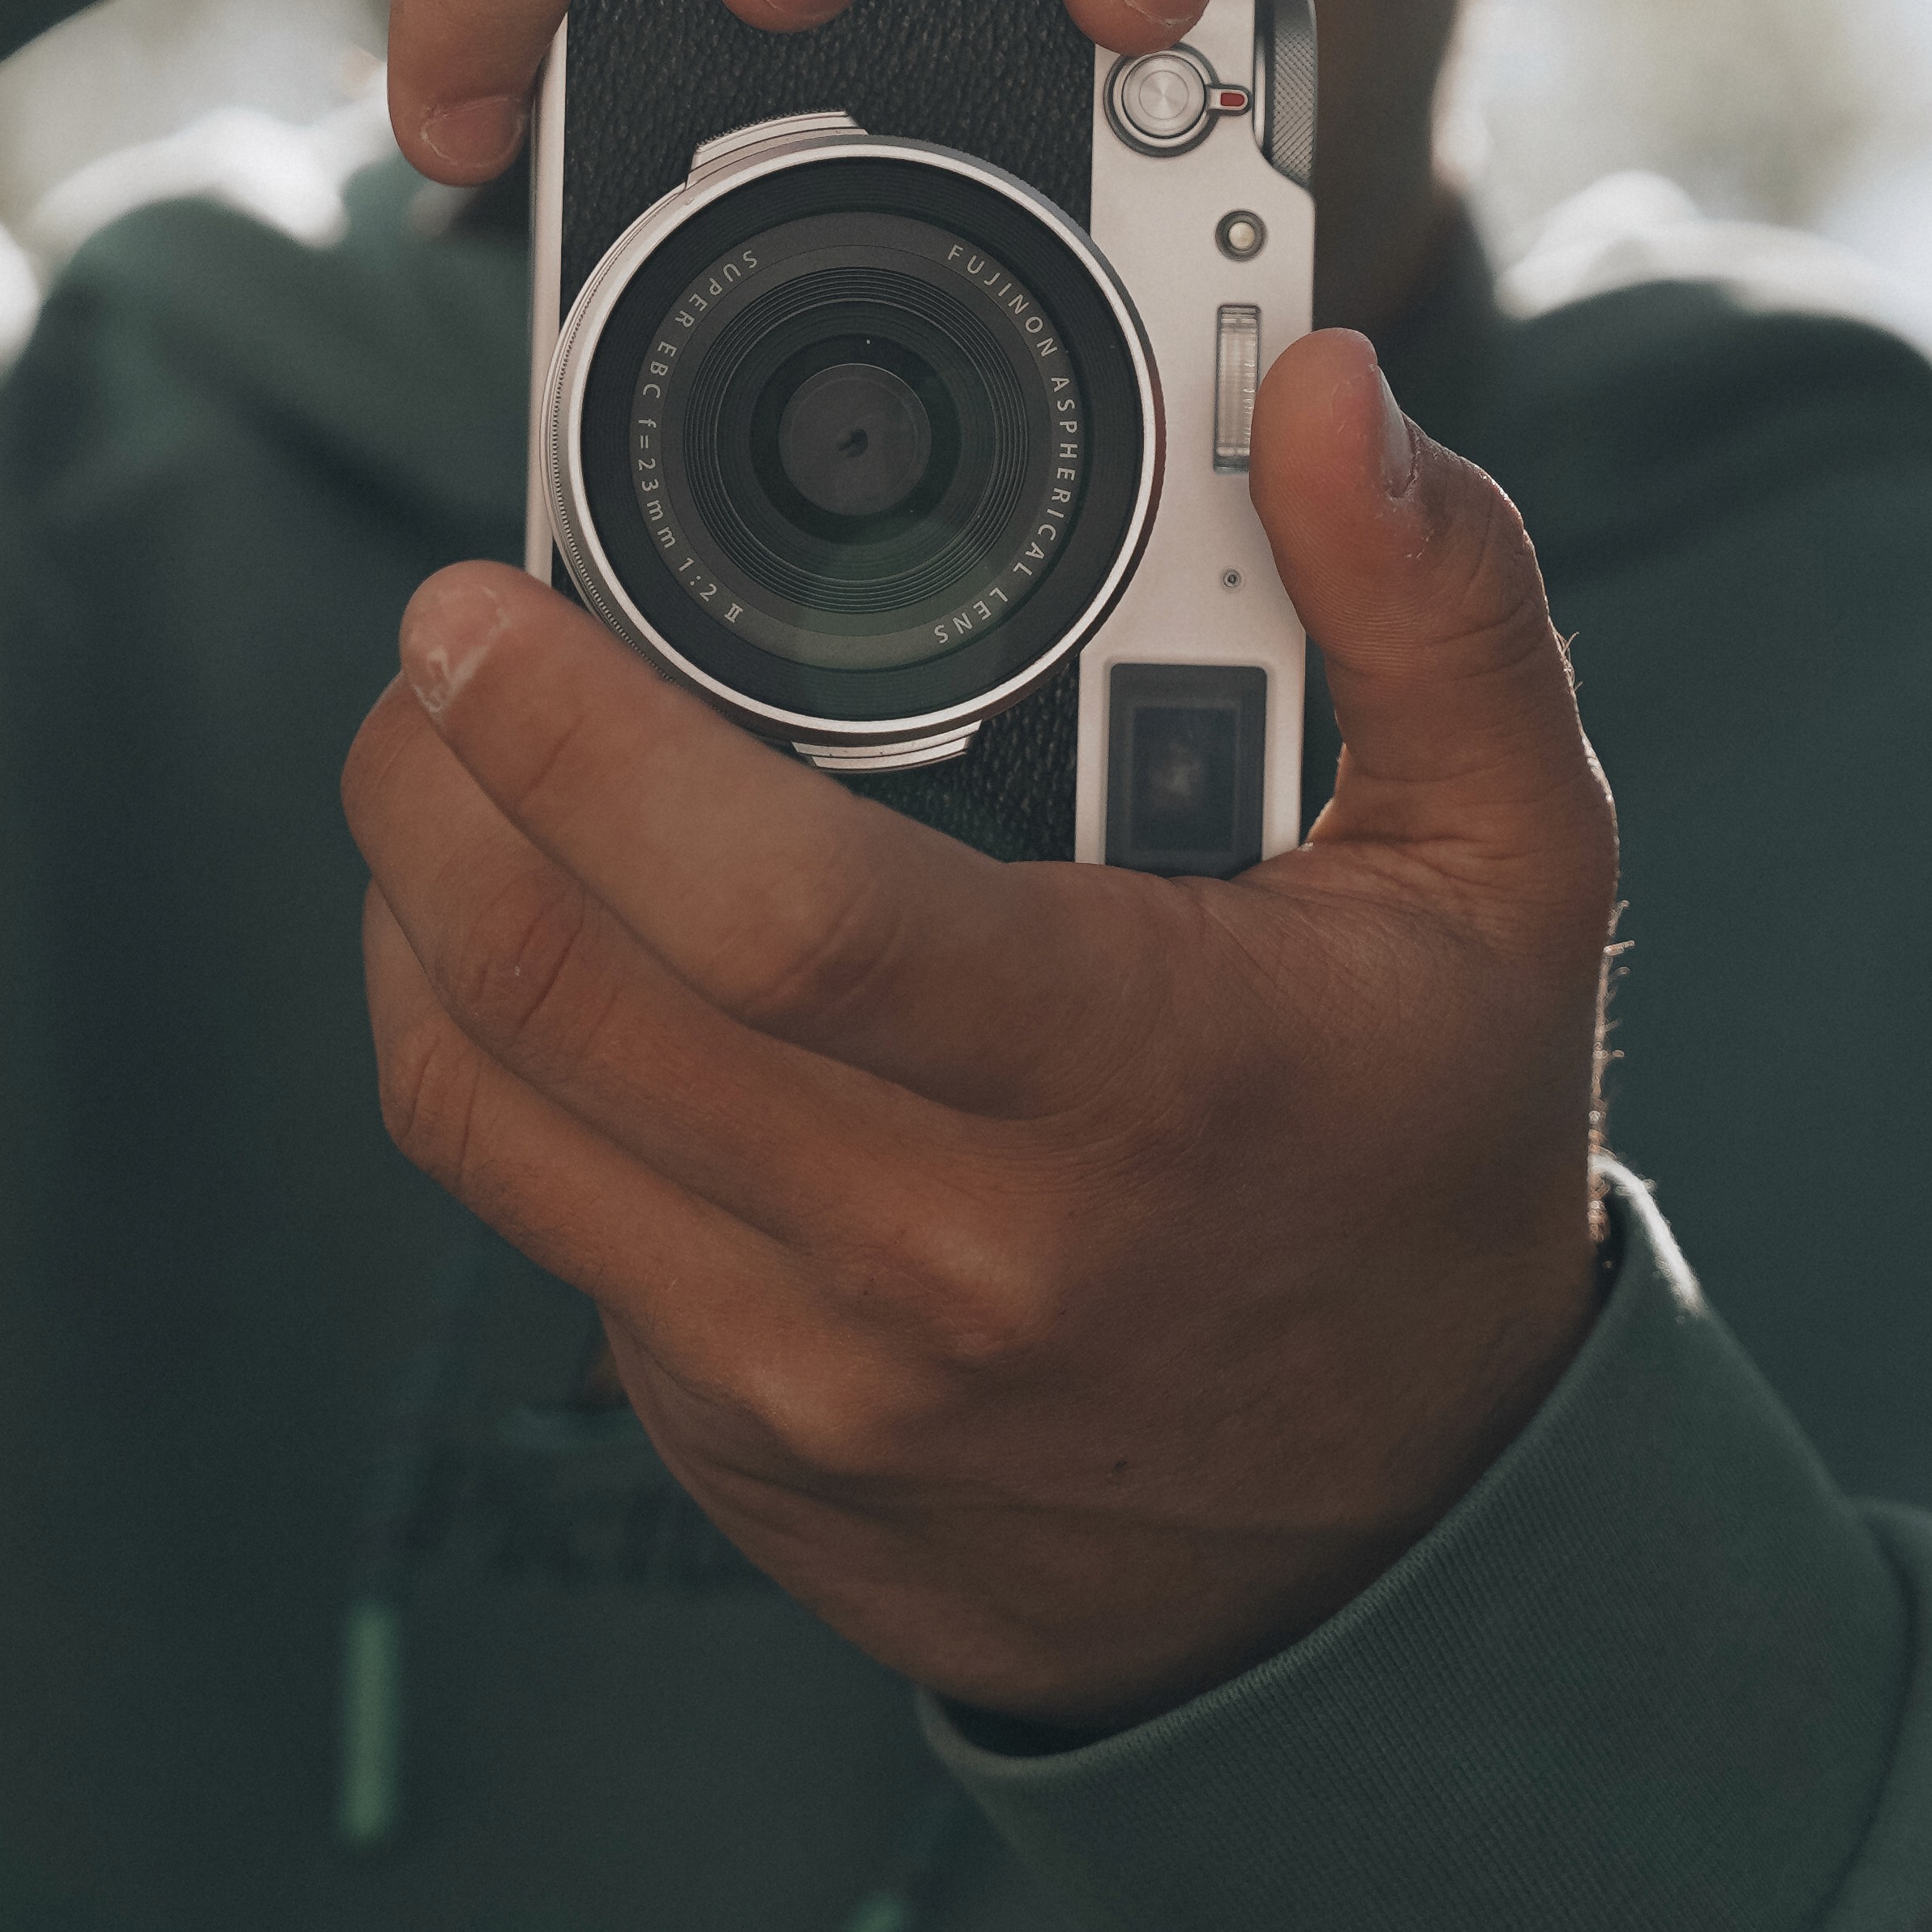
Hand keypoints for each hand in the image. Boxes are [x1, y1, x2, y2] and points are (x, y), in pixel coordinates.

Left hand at [342, 330, 1619, 1728]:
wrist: (1411, 1542)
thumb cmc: (1434, 1156)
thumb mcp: (1510, 868)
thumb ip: (1433, 607)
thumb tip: (1325, 389)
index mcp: (1132, 1084)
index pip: (774, 913)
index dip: (576, 744)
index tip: (484, 610)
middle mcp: (949, 1260)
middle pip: (560, 999)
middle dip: (433, 787)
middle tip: (435, 656)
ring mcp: (820, 1383)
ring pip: (495, 1120)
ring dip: (421, 920)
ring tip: (448, 783)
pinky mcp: (743, 1453)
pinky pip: (551, 1234)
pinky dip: (516, 1075)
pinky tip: (574, 970)